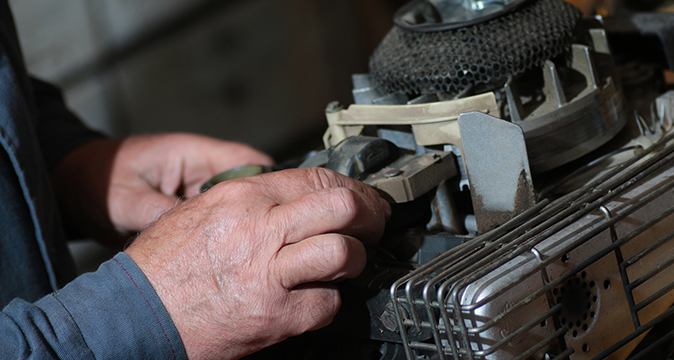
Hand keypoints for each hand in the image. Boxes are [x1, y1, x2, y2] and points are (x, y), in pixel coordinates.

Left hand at [53, 133, 273, 244]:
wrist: (74, 185)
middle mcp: (205, 168)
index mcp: (195, 153)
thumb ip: (163, 215)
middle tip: (270, 244)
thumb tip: (201, 240)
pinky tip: (230, 258)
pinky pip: (223, 219)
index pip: (253, 163)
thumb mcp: (127, 201)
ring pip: (243, 206)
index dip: (275, 188)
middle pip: (256, 188)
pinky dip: (229, 235)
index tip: (282, 216)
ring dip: (247, 226)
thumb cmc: (96, 182)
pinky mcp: (195, 206)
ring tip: (253, 254)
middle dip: (265, 213)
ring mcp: (202, 188)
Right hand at [125, 168, 390, 358]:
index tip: (362, 200)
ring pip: (344, 252)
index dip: (353, 189)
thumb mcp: (201, 210)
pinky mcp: (273, 316)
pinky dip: (329, 302)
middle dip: (371, 216)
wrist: (133, 315)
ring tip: (349, 264)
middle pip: (343, 207)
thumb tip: (297, 196)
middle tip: (375, 226)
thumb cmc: (162, 266)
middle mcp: (259, 228)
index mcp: (242, 196)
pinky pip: (327, 303)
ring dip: (356, 260)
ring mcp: (268, 274)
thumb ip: (251, 199)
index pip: (317, 178)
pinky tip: (317, 298)